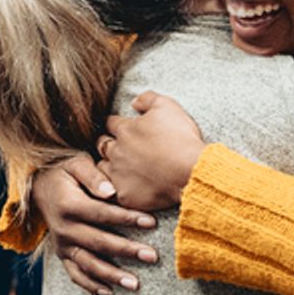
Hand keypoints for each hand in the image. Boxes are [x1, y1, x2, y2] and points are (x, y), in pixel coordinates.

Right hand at [33, 154, 158, 294]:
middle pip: (99, 242)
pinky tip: (110, 292)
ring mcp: (62, 244)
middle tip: (152, 256)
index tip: (151, 222)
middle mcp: (64, 228)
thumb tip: (111, 191)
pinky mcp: (62, 254)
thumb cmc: (64, 171)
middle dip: (127, 251)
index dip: (127, 219)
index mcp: (69, 204)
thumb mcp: (76, 163)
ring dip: (112, 275)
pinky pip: (75, 274)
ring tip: (135, 284)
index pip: (102, 214)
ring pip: (88, 264)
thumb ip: (94, 176)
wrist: (38, 186)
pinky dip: (91, 286)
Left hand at [97, 92, 204, 211]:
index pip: (110, 123)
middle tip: (119, 147)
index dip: (116, 124)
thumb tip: (134, 102)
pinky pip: (115, 191)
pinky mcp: (125, 195)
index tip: (121, 127)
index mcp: (125, 130)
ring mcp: (119, 175)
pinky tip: (130, 187)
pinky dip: (121, 188)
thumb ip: (148, 99)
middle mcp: (117, 152)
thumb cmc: (181, 138)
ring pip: (102, 169)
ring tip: (121, 168)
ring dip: (110, 166)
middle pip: (102, 145)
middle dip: (108, 143)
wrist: (191, 172)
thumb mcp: (168, 107)